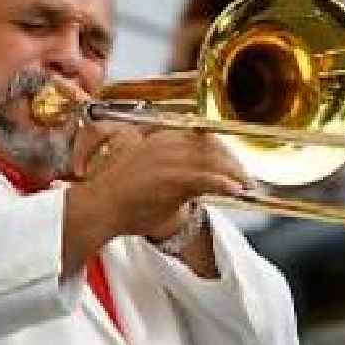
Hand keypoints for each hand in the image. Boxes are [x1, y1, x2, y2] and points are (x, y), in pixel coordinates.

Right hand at [68, 124, 250, 238]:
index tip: (233, 162)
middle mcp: (166, 142)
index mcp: (159, 138)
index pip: (202, 137)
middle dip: (232, 162)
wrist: (99, 208)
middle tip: (245, 178)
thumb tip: (196, 181)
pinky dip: (224, 183)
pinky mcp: (172, 177)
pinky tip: (236, 191)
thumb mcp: (146, 173)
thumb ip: (171, 169)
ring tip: (246, 186)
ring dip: (234, 173)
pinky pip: (206, 178)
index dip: (222, 150)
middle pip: (211, 147)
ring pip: (213, 161)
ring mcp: (170, 159)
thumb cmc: (119, 197)